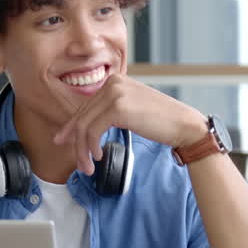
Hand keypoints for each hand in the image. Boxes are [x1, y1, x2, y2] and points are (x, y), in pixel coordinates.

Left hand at [53, 74, 205, 174]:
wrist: (183, 124)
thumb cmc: (161, 121)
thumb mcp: (131, 110)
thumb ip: (110, 111)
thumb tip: (85, 127)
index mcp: (114, 80)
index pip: (86, 106)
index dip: (72, 127)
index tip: (64, 141)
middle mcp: (112, 83)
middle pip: (82, 116)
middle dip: (76, 142)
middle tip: (78, 162)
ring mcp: (114, 93)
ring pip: (85, 125)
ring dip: (83, 150)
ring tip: (88, 166)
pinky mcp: (117, 108)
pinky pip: (93, 130)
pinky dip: (91, 146)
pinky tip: (98, 156)